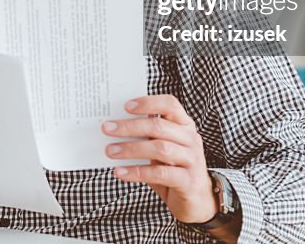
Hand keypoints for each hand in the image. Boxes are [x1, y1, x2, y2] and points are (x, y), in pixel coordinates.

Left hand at [102, 95, 217, 223]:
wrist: (197, 201)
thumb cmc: (173, 170)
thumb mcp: (161, 150)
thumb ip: (147, 137)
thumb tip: (115, 128)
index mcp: (185, 126)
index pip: (170, 104)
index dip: (148, 103)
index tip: (126, 106)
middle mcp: (191, 139)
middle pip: (159, 127)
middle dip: (130, 127)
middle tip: (107, 129)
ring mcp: (193, 160)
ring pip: (160, 148)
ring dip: (131, 148)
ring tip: (110, 151)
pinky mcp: (188, 181)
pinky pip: (160, 173)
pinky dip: (137, 172)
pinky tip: (120, 172)